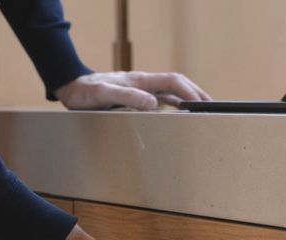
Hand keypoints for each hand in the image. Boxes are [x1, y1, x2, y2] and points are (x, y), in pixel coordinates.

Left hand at [54, 71, 211, 109]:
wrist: (73, 89)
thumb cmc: (86, 91)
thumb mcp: (105, 94)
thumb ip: (128, 97)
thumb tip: (152, 104)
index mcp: (140, 80)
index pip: (173, 81)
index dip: (189, 92)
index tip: (200, 104)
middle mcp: (145, 83)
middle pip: (179, 84)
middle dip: (197, 93)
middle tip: (212, 106)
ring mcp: (143, 90)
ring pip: (173, 91)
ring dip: (189, 99)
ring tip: (203, 110)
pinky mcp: (138, 97)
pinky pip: (163, 99)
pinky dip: (176, 105)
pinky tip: (182, 113)